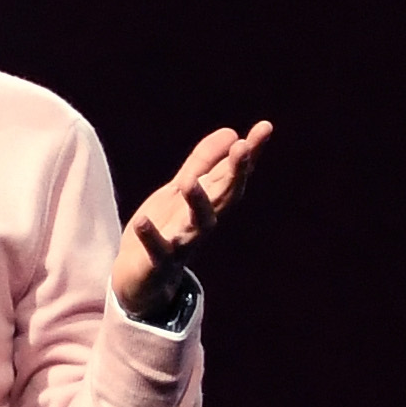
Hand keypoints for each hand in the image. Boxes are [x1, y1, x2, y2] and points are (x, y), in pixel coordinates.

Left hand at [111, 119, 274, 314]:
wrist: (140, 279)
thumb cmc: (166, 230)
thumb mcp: (182, 191)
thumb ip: (204, 164)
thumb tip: (232, 132)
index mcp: (210, 204)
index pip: (234, 175)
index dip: (251, 153)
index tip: (265, 127)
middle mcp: (203, 223)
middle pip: (225, 198)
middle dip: (235, 174)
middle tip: (243, 147)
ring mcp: (183, 244)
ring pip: (199, 225)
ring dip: (197, 204)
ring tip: (189, 182)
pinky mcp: (159, 262)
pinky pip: (158, 250)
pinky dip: (152, 237)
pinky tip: (142, 222)